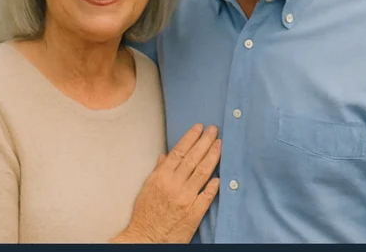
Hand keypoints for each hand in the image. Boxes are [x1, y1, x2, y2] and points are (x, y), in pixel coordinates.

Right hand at [111, 124, 221, 243]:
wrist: (146, 237)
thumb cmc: (145, 213)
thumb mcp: (147, 188)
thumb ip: (158, 170)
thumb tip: (165, 156)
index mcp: (161, 176)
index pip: (179, 152)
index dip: (190, 138)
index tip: (199, 127)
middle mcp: (174, 184)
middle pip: (193, 158)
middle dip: (205, 142)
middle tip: (214, 130)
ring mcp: (186, 198)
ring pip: (202, 173)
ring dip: (212, 157)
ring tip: (220, 144)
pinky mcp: (194, 213)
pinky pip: (207, 196)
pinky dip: (213, 186)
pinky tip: (220, 176)